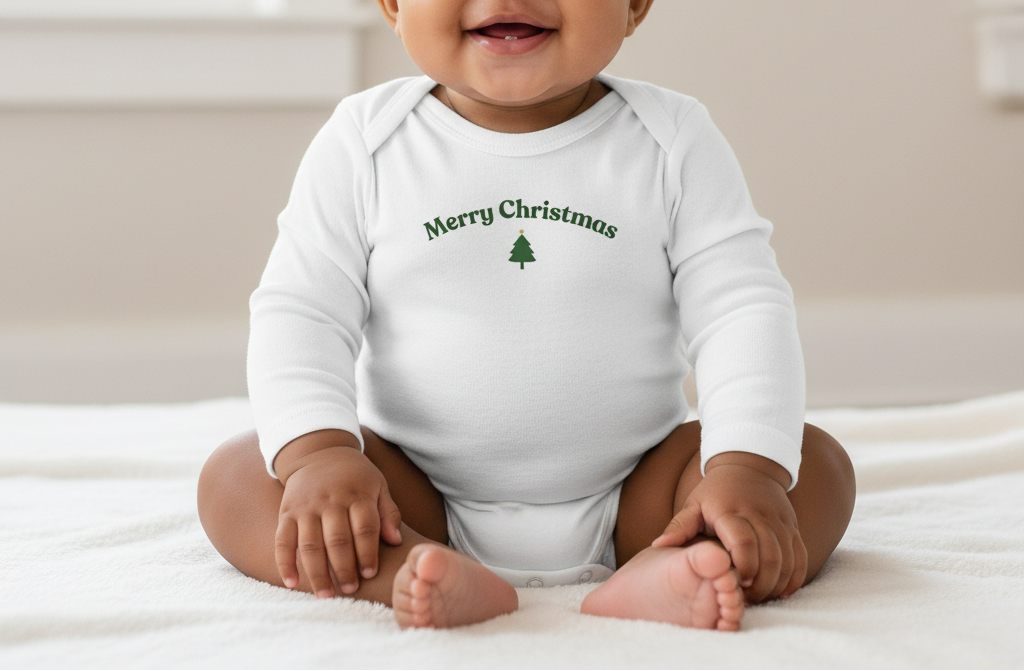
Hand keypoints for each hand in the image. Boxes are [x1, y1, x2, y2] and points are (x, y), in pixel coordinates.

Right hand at [274, 432, 401, 597]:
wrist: (320, 452)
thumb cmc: (356, 476)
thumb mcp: (378, 485)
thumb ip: (388, 512)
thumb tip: (396, 541)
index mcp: (357, 494)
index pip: (365, 528)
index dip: (368, 553)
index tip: (369, 574)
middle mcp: (330, 500)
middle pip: (337, 540)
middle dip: (344, 569)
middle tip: (350, 590)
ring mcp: (306, 507)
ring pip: (310, 545)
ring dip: (317, 573)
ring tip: (326, 594)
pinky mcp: (287, 512)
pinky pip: (283, 540)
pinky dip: (285, 563)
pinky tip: (292, 583)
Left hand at [652, 453, 806, 602]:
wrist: (749, 465)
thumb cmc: (715, 491)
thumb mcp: (694, 503)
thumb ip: (679, 526)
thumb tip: (658, 545)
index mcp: (731, 511)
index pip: (744, 542)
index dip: (744, 566)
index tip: (736, 583)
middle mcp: (759, 515)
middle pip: (770, 556)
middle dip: (760, 584)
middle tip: (746, 598)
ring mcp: (779, 522)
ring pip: (787, 560)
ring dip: (776, 584)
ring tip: (760, 596)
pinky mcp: (792, 527)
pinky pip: (800, 556)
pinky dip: (795, 577)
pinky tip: (782, 591)